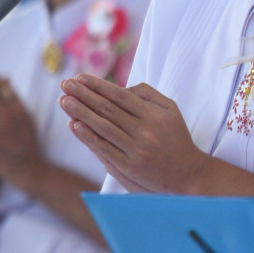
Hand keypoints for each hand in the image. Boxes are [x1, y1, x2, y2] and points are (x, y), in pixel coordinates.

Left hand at [61, 75, 209, 193]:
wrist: (189, 175)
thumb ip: (148, 95)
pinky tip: (74, 125)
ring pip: (104, 127)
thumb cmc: (177, 139)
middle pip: (108, 109)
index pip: (120, 95)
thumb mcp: (171, 110)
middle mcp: (145, 130)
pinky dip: (88, 136)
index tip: (79, 77)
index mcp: (154, 114)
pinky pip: (105, 149)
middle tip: (64, 84)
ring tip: (63, 100)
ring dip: (81, 112)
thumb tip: (121, 87)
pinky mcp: (130, 166)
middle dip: (83, 94)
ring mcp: (137, 149)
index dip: (98, 85)